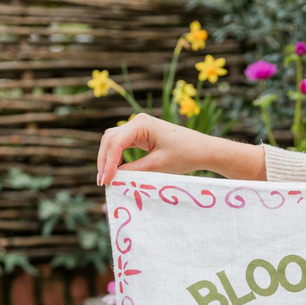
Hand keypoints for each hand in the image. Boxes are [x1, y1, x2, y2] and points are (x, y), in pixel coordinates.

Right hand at [96, 113, 265, 184]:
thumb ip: (135, 171)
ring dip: (107, 159)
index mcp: (141, 123)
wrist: (204, 150)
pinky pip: (123, 145)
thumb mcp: (158, 166)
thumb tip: (114, 179)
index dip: (107, 163)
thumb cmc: (185, 155)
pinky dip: (116, 157)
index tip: (105, 181)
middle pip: (110, 139)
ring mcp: (139, 127)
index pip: (116, 143)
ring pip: (113, 141)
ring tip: (106, 179)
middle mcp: (137, 121)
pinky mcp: (142, 135)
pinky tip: (115, 172)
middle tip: (101, 182)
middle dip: (103, 160)